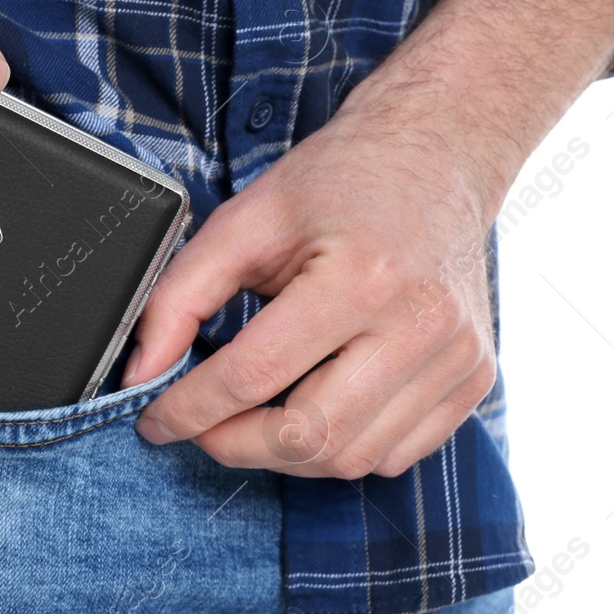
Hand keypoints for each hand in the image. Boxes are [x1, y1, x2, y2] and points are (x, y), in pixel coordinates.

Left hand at [124, 82, 500, 477]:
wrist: (438, 154)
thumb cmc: (341, 181)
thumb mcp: (245, 220)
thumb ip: (180, 296)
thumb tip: (139, 372)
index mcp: (361, 276)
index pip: (255, 375)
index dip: (190, 408)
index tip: (154, 418)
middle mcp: (420, 324)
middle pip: (309, 436)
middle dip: (233, 445)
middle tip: (199, 425)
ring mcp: (457, 358)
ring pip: (351, 458)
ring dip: (284, 455)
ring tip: (251, 416)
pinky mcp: (474, 379)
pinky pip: (394, 454)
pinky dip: (340, 450)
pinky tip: (312, 410)